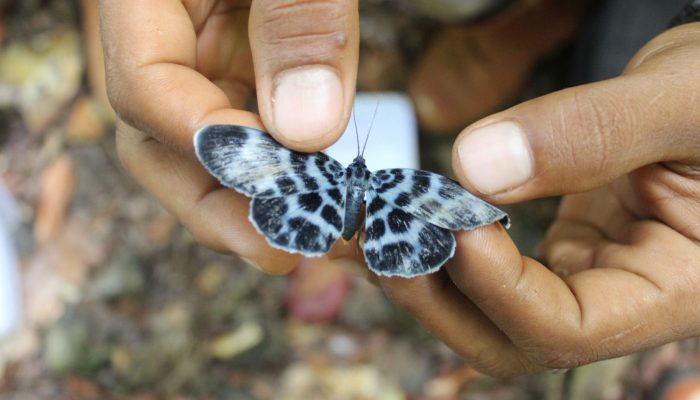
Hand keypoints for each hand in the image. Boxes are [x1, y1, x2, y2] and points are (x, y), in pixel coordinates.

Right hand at [99, 0, 358, 272]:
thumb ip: (298, 22)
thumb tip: (306, 131)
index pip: (144, 87)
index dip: (208, 147)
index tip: (279, 182)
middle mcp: (163, 31)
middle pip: (157, 138)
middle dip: (218, 205)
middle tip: (280, 251)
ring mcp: (201, 46)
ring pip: (202, 141)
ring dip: (252, 195)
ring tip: (306, 231)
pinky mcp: (241, 53)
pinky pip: (246, 117)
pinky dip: (279, 159)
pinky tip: (315, 184)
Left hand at [379, 24, 699, 375]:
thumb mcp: (682, 100)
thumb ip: (593, 133)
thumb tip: (475, 168)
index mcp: (672, 290)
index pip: (567, 329)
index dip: (498, 288)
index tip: (452, 224)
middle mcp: (618, 298)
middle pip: (507, 339)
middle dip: (435, 296)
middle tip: (378, 236)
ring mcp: (581, 276)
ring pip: (485, 309)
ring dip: (420, 271)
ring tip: (369, 221)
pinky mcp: (555, 249)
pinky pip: (486, 265)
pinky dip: (435, 243)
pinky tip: (392, 214)